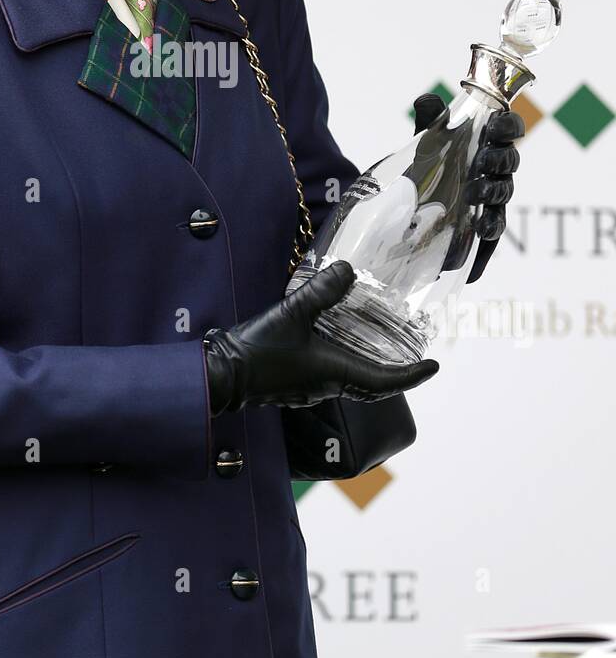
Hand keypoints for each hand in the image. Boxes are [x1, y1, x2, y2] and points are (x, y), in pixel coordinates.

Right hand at [202, 260, 439, 415]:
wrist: (223, 375)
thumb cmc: (260, 349)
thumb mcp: (293, 313)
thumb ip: (321, 290)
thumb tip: (349, 268)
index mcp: (336, 373)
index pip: (386, 380)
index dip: (413, 374)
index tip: (434, 365)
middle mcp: (329, 385)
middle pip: (373, 386)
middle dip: (397, 375)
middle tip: (414, 359)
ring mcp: (312, 388)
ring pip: (354, 383)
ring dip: (373, 371)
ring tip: (382, 349)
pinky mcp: (296, 385)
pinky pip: (334, 378)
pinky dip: (349, 366)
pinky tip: (338, 346)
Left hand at [412, 92, 524, 283]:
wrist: (414, 196)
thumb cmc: (431, 159)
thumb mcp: (428, 138)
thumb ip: (430, 119)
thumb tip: (426, 100)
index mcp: (488, 141)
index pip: (511, 129)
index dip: (509, 126)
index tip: (495, 127)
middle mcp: (495, 167)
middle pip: (511, 161)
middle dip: (500, 159)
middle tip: (482, 161)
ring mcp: (493, 194)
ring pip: (505, 191)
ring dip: (493, 191)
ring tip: (474, 193)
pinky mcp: (485, 220)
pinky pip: (496, 224)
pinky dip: (492, 226)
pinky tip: (483, 229)